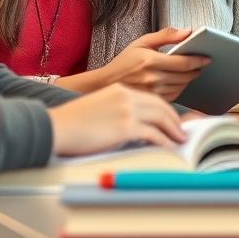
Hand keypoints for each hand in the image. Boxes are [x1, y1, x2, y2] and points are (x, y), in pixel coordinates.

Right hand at [48, 83, 184, 156]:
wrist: (56, 127)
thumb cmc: (72, 122)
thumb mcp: (99, 105)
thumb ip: (119, 108)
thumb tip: (135, 124)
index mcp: (120, 90)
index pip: (151, 98)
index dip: (166, 110)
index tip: (172, 119)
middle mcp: (126, 96)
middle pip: (161, 106)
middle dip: (174, 120)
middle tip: (182, 130)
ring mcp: (127, 110)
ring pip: (161, 118)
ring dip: (174, 131)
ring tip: (179, 139)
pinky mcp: (125, 127)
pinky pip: (153, 134)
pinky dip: (164, 141)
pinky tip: (168, 147)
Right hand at [97, 27, 209, 100]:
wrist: (103, 84)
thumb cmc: (124, 62)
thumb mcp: (142, 42)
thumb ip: (166, 35)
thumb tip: (188, 31)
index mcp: (150, 61)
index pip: (183, 62)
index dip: (198, 60)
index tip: (207, 58)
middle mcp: (152, 78)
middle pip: (185, 76)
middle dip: (195, 70)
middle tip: (200, 65)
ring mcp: (151, 93)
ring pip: (181, 87)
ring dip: (188, 80)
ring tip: (190, 73)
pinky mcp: (151, 103)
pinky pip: (173, 97)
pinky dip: (179, 89)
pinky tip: (178, 83)